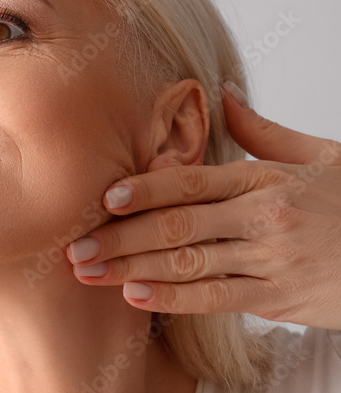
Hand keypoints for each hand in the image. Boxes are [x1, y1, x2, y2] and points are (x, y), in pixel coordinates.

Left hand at [68, 81, 340, 330]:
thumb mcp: (322, 157)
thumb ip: (265, 133)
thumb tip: (223, 94)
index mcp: (265, 179)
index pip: (192, 182)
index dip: (146, 188)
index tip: (105, 197)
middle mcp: (263, 216)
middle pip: (178, 225)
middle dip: (121, 237)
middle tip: (75, 245)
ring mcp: (270, 258)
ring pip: (189, 263)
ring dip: (132, 269)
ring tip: (89, 273)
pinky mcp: (278, 296)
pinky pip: (217, 298)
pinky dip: (173, 298)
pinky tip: (136, 296)